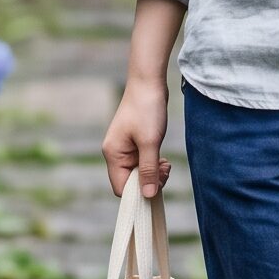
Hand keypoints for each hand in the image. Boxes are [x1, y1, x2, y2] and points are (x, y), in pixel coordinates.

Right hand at [104, 77, 171, 200]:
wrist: (148, 83)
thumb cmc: (147, 110)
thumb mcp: (150, 142)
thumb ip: (148, 170)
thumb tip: (149, 195)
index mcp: (113, 154)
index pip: (121, 188)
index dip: (139, 192)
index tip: (158, 182)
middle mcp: (115, 153)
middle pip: (129, 182)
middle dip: (149, 181)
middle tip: (165, 170)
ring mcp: (124, 148)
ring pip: (137, 173)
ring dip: (153, 173)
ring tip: (166, 164)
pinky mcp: (133, 143)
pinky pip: (141, 163)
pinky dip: (152, 165)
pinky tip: (162, 159)